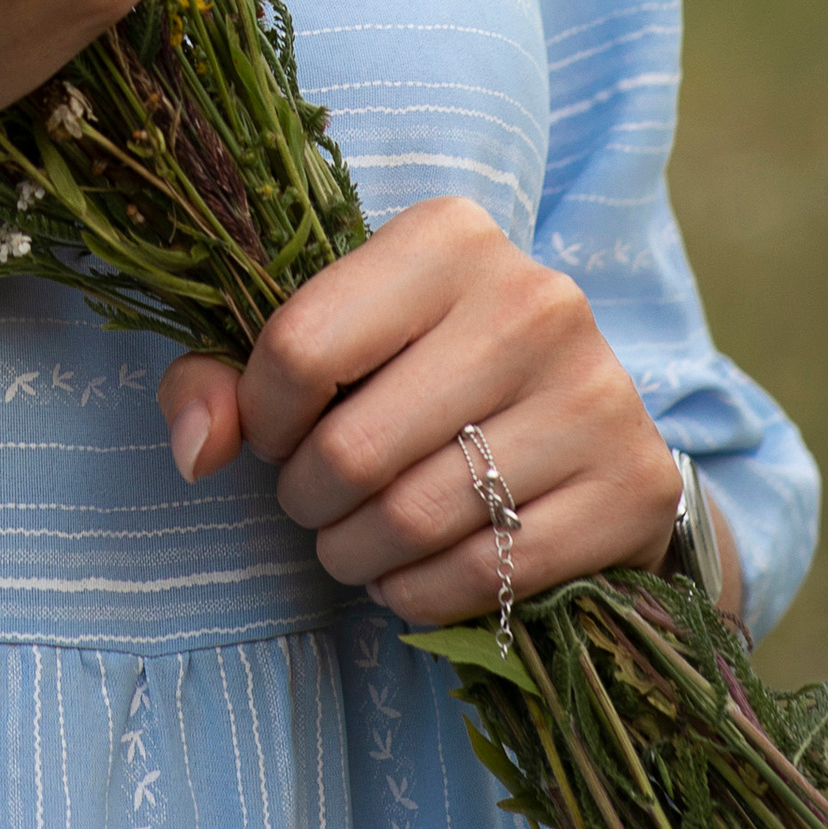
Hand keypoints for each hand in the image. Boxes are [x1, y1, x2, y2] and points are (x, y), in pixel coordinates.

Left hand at [155, 196, 686, 621]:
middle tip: (313, 503)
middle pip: (354, 448)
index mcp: (449, 235)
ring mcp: (594, 392)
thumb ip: (225, 377)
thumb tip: (196, 450)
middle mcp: (534, 298)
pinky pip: (481, 573)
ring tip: (352, 542)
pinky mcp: (631, 484)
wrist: (585, 426)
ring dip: (354, 554)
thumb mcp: (327, 341)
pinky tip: (411, 571)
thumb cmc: (421, 372)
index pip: (301, 345)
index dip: (260, 415)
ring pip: (414, 519)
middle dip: (306, 499)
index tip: (274, 434)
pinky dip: (419, 593)